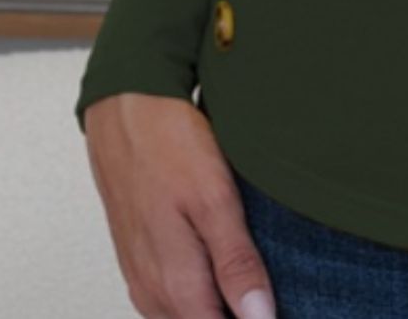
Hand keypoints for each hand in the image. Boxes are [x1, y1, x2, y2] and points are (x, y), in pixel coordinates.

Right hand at [82, 92, 276, 318]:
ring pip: (187, 317)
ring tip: (256, 281)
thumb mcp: (214, 199)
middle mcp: (153, 294)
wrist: (124, 108)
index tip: (283, 307)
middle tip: (274, 290)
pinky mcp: (140, 261)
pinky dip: (201, 295)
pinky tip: (224, 270)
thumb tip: (259, 318)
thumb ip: (236, 263)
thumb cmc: (168, 146)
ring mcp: (143, 278)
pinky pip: (172, 300)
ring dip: (220, 306)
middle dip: (240, 314)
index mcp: (176, 287)